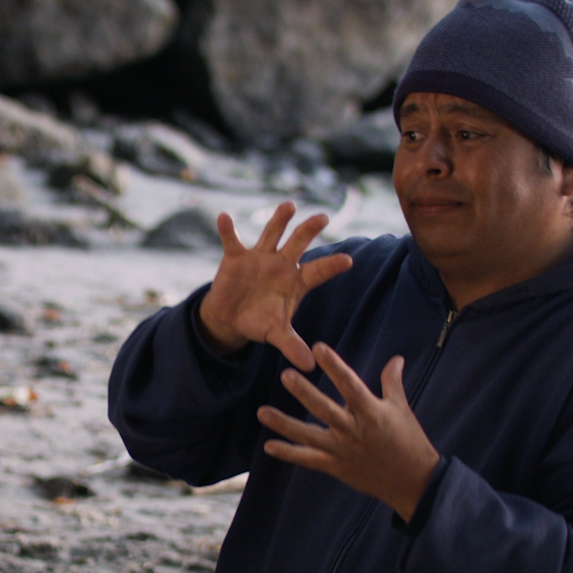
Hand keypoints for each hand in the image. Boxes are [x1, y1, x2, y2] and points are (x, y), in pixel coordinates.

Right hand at [197, 201, 353, 369]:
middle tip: (322, 218)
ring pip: (271, 234)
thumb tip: (309, 366)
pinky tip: (224, 217)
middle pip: (298, 244)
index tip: (348, 261)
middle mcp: (281, 264)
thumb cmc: (259, 321)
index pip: (318, 272)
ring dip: (279, 220)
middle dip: (309, 231)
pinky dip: (227, 229)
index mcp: (296, 282)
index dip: (331, 266)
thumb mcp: (276, 334)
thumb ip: (292, 345)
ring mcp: (259, 257)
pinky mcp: (236, 257)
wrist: (231, 317)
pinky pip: (231, 240)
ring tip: (289, 206)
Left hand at [257, 342, 440, 521]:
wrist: (412, 481)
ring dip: (284, 424)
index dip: (334, 365)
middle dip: (304, 392)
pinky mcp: (336, 467)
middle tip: (286, 375)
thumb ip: (392, 382)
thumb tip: (396, 358)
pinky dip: (288, 454)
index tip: (318, 347)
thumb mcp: (401, 409)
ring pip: (309, 436)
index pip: (350, 384)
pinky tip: (269, 446)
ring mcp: (342, 450)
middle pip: (324, 409)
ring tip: (262, 412)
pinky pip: (308, 460)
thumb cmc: (409, 441)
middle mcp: (354, 430)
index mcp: (371, 412)